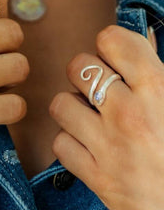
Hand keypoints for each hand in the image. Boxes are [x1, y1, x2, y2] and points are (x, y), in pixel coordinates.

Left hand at [49, 24, 163, 209]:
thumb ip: (156, 67)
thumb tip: (142, 38)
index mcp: (157, 89)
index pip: (111, 39)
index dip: (111, 44)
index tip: (117, 57)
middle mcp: (128, 114)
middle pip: (77, 66)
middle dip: (88, 72)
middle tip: (105, 87)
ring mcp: (110, 147)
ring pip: (61, 103)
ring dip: (75, 106)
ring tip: (94, 115)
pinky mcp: (98, 178)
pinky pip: (61, 144)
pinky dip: (72, 142)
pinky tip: (91, 144)